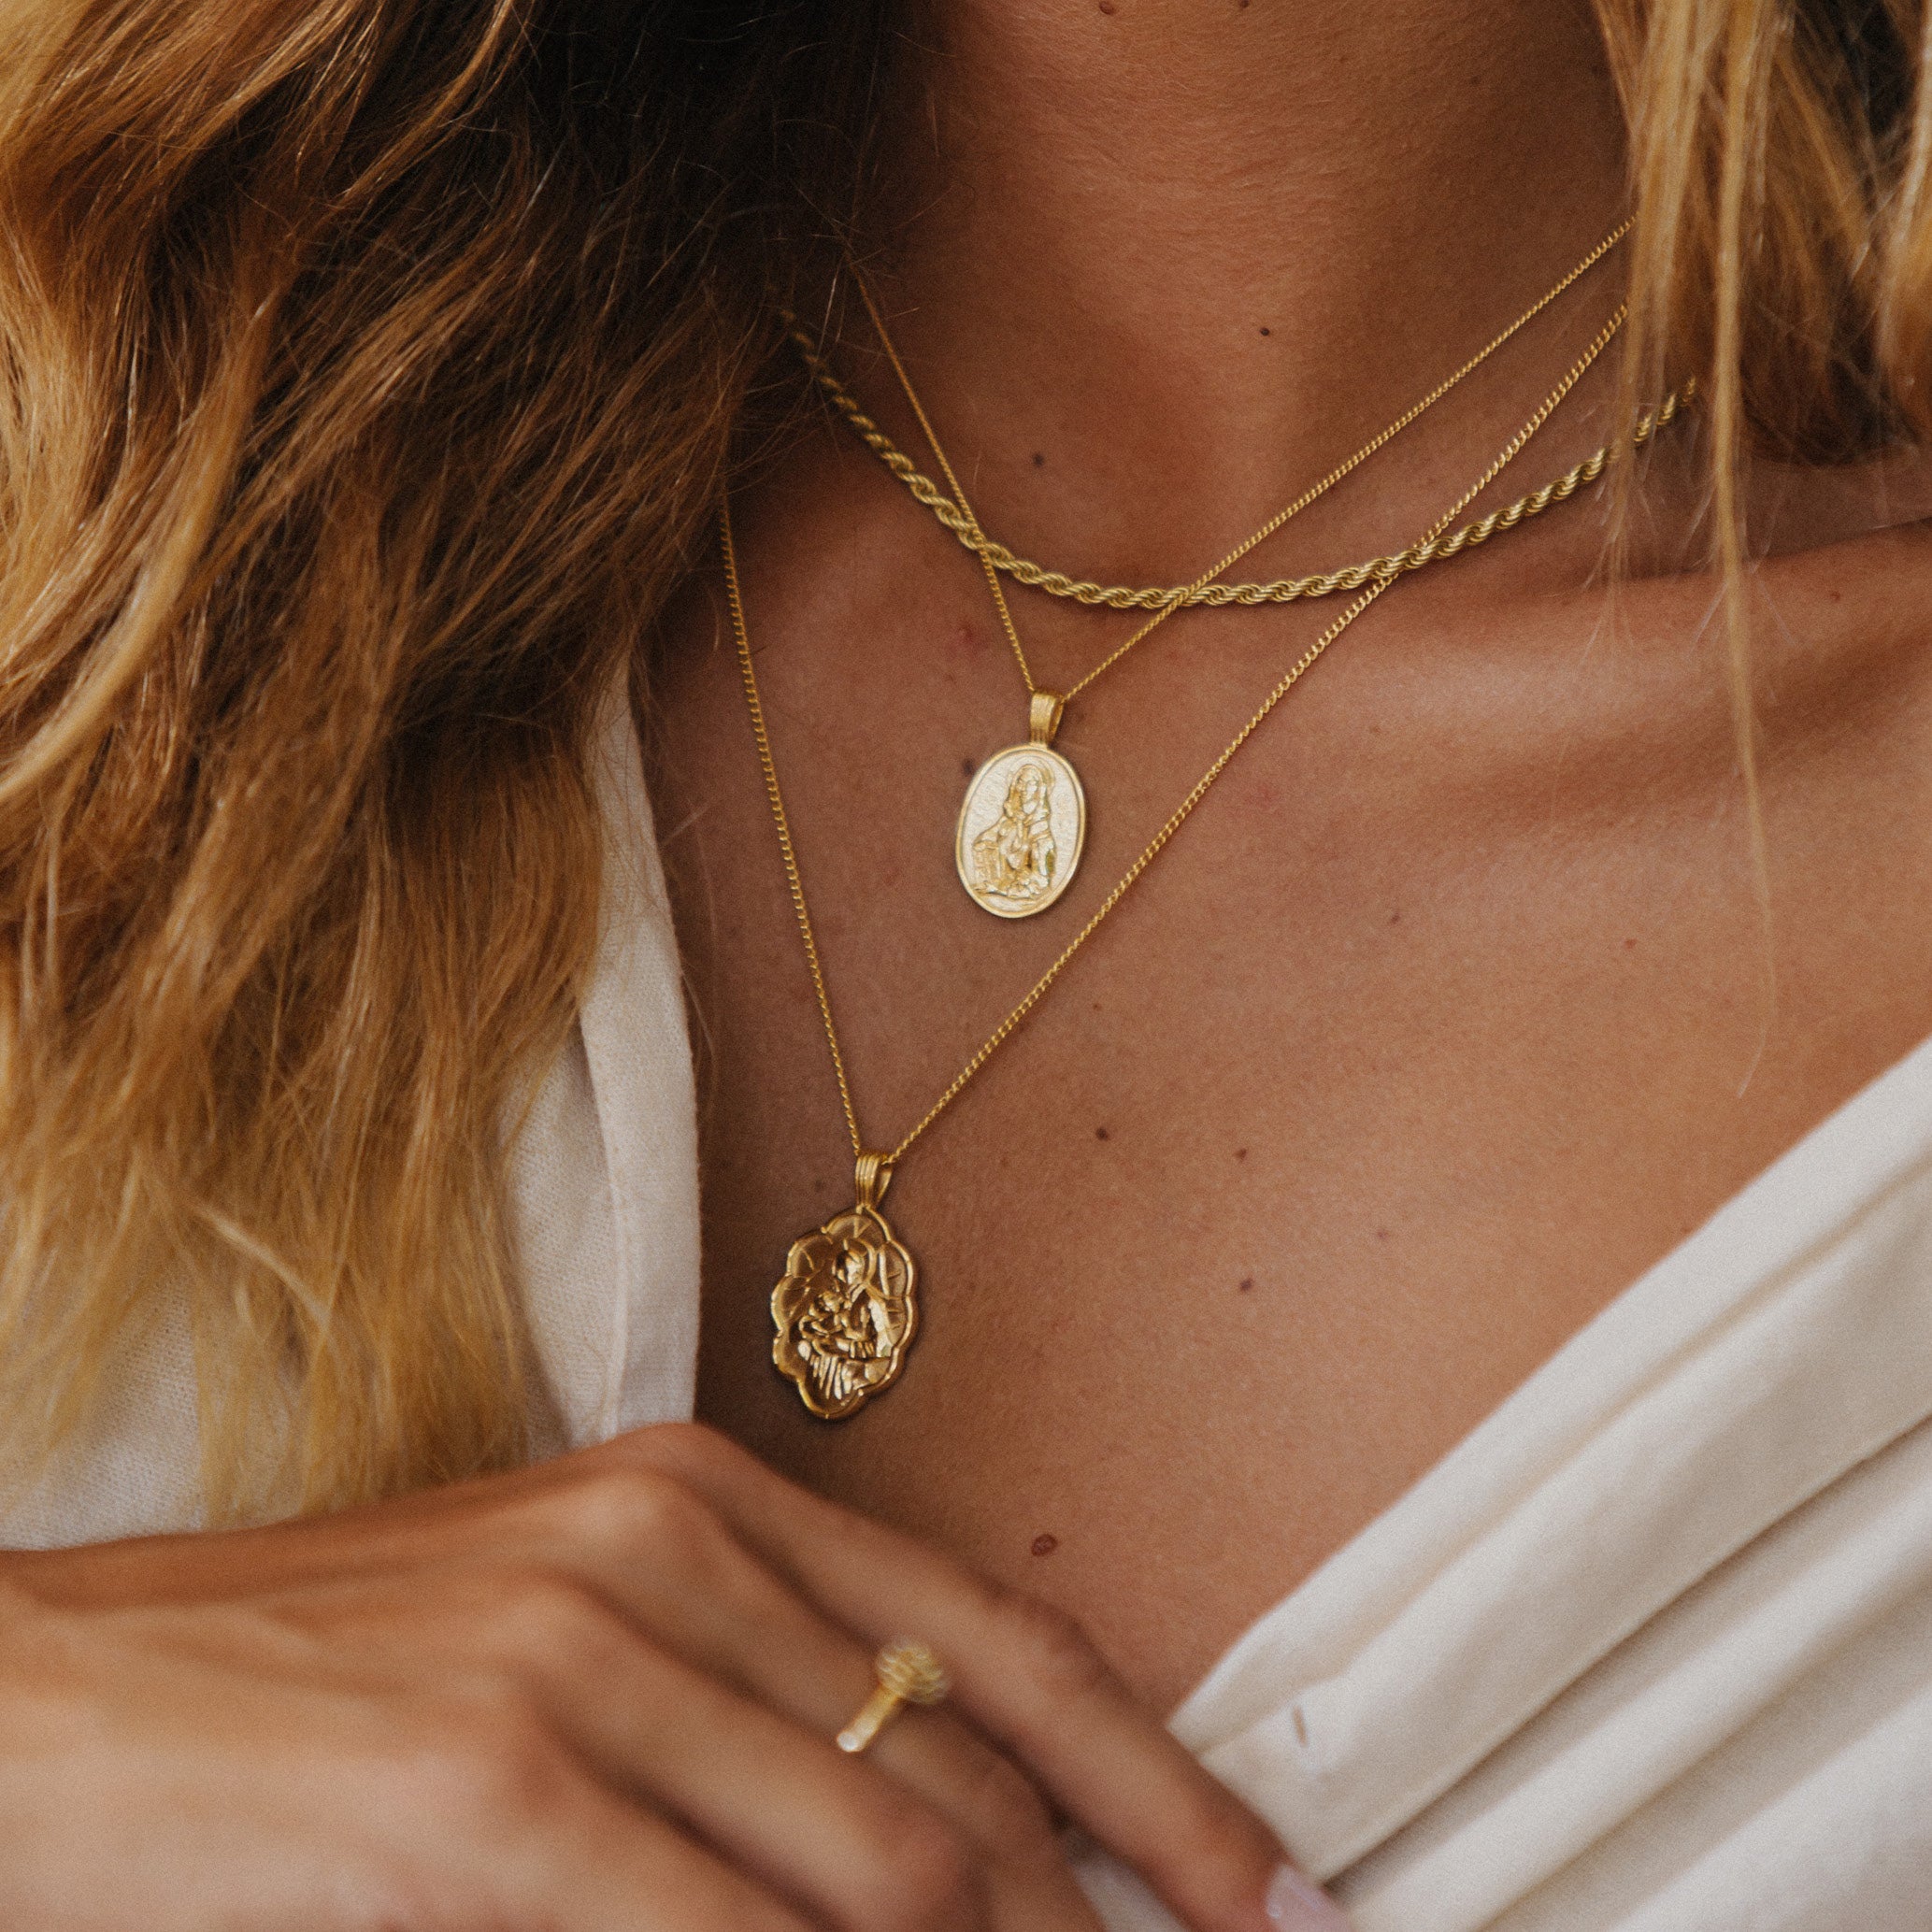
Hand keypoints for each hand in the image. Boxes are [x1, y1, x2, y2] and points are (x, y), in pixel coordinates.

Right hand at [0, 1422, 1319, 1930]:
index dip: (1154, 1780)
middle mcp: (668, 1544)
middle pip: (962, 1774)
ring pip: (884, 1869)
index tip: (1259, 1890)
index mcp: (706, 1491)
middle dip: (1096, 1921)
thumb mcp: (575, 1642)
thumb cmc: (330, 1680)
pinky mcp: (491, 1791)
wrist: (70, 1697)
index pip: (1000, 1640)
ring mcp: (582, 1657)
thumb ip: (754, 1717)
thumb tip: (932, 1850)